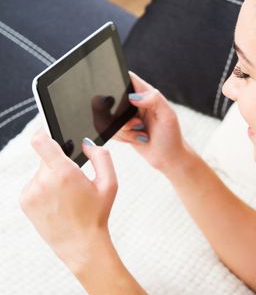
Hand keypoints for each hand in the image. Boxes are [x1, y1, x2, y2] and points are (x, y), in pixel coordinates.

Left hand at [20, 129, 117, 272]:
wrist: (80, 244)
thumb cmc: (96, 214)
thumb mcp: (110, 184)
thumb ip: (102, 157)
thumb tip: (87, 143)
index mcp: (64, 173)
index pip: (41, 141)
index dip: (44, 132)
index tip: (49, 132)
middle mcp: (43, 180)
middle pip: (46, 157)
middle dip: (58, 162)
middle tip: (73, 179)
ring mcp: (31, 192)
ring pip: (40, 171)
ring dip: (51, 176)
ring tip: (66, 195)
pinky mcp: (25, 201)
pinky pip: (34, 184)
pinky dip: (44, 188)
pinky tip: (57, 201)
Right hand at [113, 71, 188, 171]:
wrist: (169, 158)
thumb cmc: (171, 137)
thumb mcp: (168, 116)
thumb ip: (154, 99)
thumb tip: (134, 96)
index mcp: (147, 94)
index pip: (128, 78)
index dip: (119, 81)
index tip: (125, 101)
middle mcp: (136, 103)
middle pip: (113, 100)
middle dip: (122, 117)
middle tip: (139, 125)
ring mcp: (128, 116)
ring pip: (111, 118)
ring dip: (125, 130)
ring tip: (142, 134)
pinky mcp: (123, 129)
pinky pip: (111, 130)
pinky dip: (122, 138)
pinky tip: (137, 139)